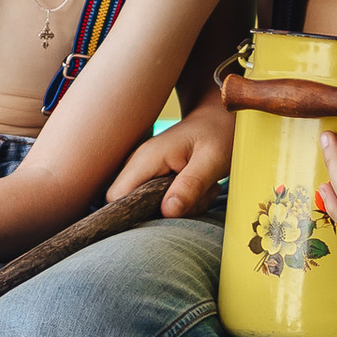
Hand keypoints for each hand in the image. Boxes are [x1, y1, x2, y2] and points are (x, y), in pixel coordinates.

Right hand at [112, 103, 231, 217]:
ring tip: (203, 189)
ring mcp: (145, 173)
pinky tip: (199, 189)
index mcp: (146, 158)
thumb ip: (190, 186)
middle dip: (167, 213)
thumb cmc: (217, 134)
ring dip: (181, 208)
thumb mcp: (212, 160)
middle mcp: (139, 165)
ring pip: (151, 208)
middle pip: (135, 207)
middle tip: (197, 197)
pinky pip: (162, 204)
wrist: (219, 120)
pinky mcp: (155, 180)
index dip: (133, 214)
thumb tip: (167, 212)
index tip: (167, 216)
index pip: (116, 197)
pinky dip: (183, 204)